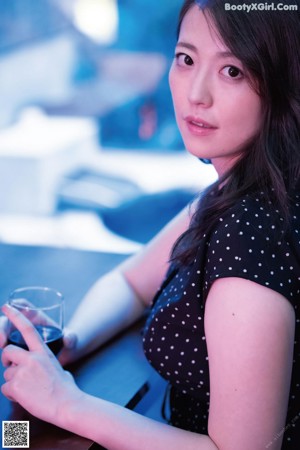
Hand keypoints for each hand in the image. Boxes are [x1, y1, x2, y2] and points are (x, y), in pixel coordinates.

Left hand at [1, 304, 82, 426]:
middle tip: (12, 367)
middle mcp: (32, 358)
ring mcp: (23, 371)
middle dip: (7, 359)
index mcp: (43, 352)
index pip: (27, 329)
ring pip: (6, 373)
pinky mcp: (16, 386)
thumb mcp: (60, 369)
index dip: (15, 316)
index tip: (6, 307)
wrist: (66, 405)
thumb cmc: (66, 389)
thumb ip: (49, 363)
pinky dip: (12, 395)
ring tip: (28, 390)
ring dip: (13, 382)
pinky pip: (5, 388)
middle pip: (7, 351)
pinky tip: (25, 397)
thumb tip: (51, 369)